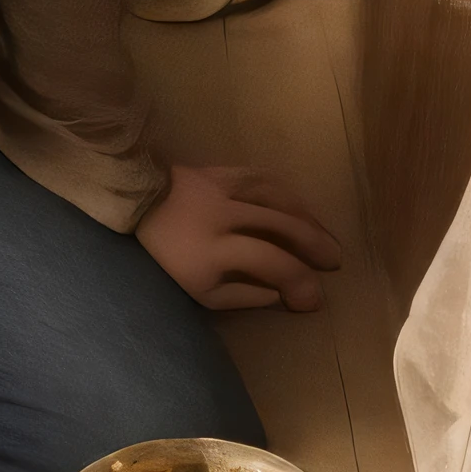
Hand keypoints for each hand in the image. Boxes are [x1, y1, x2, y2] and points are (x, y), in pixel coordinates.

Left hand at [137, 163, 341, 312]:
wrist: (135, 205)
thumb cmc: (168, 255)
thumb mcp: (198, 291)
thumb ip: (241, 296)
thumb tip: (280, 294)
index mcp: (213, 250)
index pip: (271, 262)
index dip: (298, 281)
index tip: (313, 300)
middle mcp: (223, 216)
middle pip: (282, 226)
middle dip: (315, 245)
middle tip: (335, 261)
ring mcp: (223, 189)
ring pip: (278, 198)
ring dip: (309, 218)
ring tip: (326, 236)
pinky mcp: (222, 171)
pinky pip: (264, 178)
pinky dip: (288, 194)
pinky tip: (302, 208)